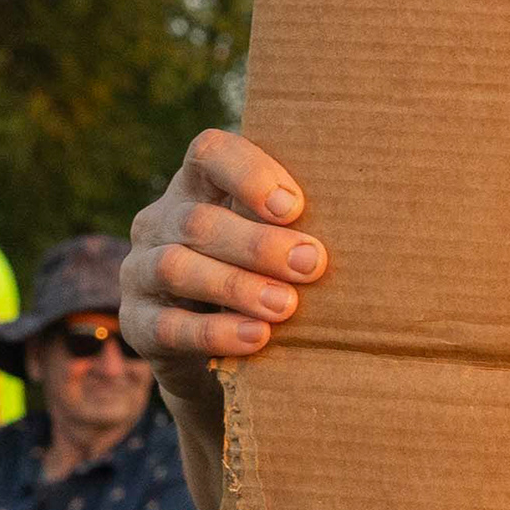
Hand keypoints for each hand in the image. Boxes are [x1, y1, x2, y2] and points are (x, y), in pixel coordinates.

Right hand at [122, 128, 325, 404]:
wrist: (213, 356)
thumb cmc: (261, 281)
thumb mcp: (276, 243)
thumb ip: (299, 226)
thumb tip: (373, 219)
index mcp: (196, 187)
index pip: (208, 153)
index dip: (248, 173)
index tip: (294, 206)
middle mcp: (160, 221)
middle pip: (198, 220)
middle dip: (258, 244)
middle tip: (311, 264)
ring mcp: (139, 272)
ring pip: (177, 268)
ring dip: (236, 286)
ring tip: (285, 307)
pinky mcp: (136, 324)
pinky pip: (168, 326)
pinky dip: (214, 332)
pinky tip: (256, 338)